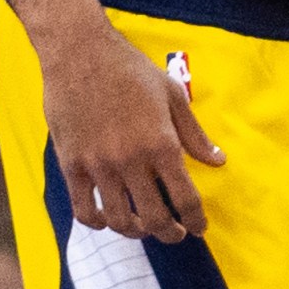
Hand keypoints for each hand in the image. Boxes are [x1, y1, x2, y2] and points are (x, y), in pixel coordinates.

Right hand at [38, 16, 224, 242]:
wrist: (80, 54)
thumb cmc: (131, 70)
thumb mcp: (173, 95)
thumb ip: (195, 134)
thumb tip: (217, 161)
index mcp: (161, 143)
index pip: (185, 198)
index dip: (195, 220)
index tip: (199, 228)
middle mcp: (131, 160)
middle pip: (154, 217)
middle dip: (170, 232)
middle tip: (176, 234)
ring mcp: (98, 165)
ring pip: (118, 219)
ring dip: (135, 232)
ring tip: (144, 228)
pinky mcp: (71, 165)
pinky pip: (83, 210)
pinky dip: (98, 222)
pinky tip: (108, 220)